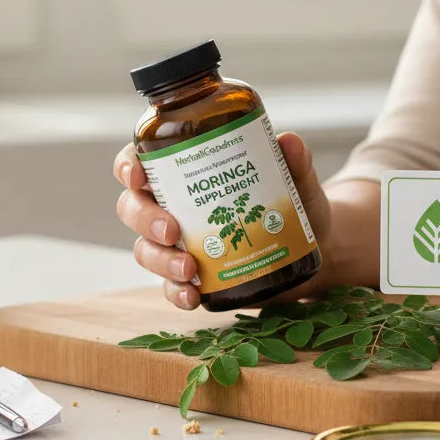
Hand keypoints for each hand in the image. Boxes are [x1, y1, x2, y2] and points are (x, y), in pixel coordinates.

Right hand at [114, 132, 332, 309]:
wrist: (311, 246)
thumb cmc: (291, 202)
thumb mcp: (296, 179)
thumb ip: (294, 161)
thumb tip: (289, 142)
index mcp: (186, 171)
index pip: (142, 161)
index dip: (128, 166)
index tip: (137, 175)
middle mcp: (174, 205)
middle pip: (133, 207)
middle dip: (144, 218)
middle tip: (171, 229)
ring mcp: (180, 244)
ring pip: (146, 249)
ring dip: (160, 260)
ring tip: (189, 269)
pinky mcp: (194, 276)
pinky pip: (170, 287)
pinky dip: (176, 293)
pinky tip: (193, 297)